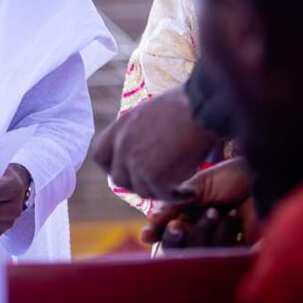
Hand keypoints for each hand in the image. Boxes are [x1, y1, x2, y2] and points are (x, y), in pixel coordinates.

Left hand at [92, 86, 217, 200]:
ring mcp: (137, 162)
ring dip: (159, 192)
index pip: (100, 155)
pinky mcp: (156, 176)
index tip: (129, 170)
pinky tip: (190, 192)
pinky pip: (162, 196)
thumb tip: (138, 146)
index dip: (113, 166)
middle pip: (119, 178)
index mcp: (120, 127)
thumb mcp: (147, 112)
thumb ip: (136, 131)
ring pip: (141, 191)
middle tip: (158, 183)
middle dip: (137, 183)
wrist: (202, 107)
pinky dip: (177, 196)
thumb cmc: (184, 105)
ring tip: (178, 188)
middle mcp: (123, 146)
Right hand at [141, 157, 256, 247]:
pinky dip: (224, 232)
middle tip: (177, 226)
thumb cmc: (229, 177)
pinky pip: (224, 252)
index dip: (159, 235)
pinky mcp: (242, 248)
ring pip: (201, 250)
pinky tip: (234, 215)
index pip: (167, 232)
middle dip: (177, 236)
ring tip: (215, 211)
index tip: (148, 235)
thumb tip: (149, 226)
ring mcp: (222, 238)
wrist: (262, 174)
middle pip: (180, 246)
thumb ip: (173, 205)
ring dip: (204, 230)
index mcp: (190, 213)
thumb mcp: (195, 187)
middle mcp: (204, 228)